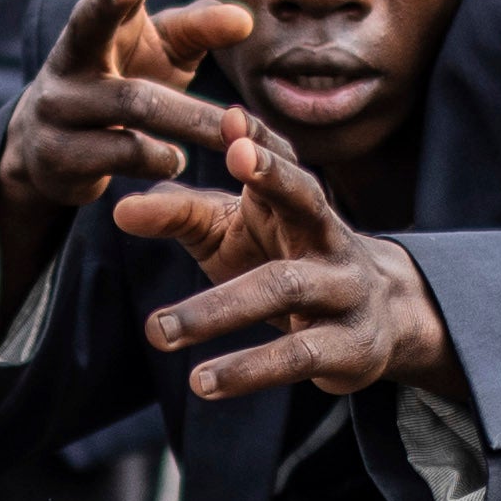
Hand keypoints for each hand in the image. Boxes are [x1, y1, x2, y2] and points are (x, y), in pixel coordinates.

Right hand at [0, 0, 252, 279]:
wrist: (45, 153)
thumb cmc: (118, 88)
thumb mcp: (159, 55)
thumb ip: (198, 32)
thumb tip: (246, 19)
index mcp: (98, 26)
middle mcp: (70, 58)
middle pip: (88, 24)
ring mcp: (60, 106)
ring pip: (131, 103)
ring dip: (190, 118)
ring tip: (231, 131)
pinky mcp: (61, 155)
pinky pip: (122, 153)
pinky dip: (159, 157)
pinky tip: (176, 161)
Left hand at [124, 120, 455, 408]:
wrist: (381, 322)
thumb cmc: (284, 263)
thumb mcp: (233, 234)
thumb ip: (181, 215)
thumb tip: (120, 209)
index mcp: (297, 203)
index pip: (284, 159)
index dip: (260, 138)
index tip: (231, 118)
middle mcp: (329, 236)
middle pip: (306, 200)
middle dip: (273, 176)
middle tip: (235, 155)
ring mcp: (344, 290)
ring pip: (285, 288)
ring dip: (219, 309)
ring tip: (158, 330)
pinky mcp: (349, 346)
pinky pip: (296, 356)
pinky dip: (247, 370)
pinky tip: (202, 382)